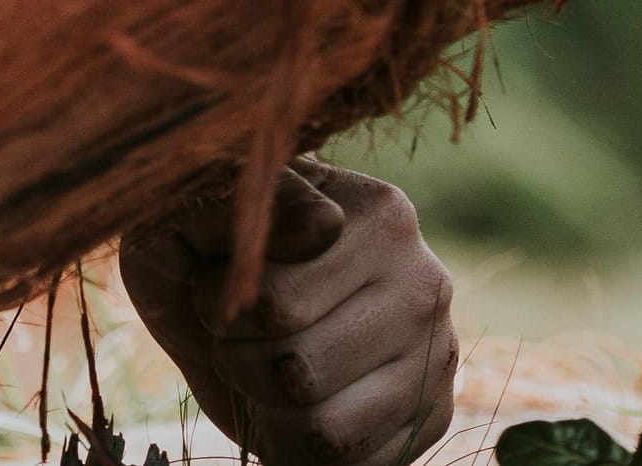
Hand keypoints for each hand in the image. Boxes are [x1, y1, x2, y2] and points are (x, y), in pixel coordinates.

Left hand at [120, 157, 456, 465]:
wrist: (248, 285)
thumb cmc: (221, 238)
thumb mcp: (219, 200)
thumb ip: (267, 200)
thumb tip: (327, 225)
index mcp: (380, 216)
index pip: (275, 305)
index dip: (219, 310)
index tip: (206, 286)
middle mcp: (422, 283)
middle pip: (297, 372)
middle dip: (239, 364)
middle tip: (228, 337)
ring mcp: (436, 354)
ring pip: (325, 431)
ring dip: (267, 415)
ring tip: (255, 375)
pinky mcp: (433, 416)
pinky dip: (300, 451)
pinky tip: (286, 412)